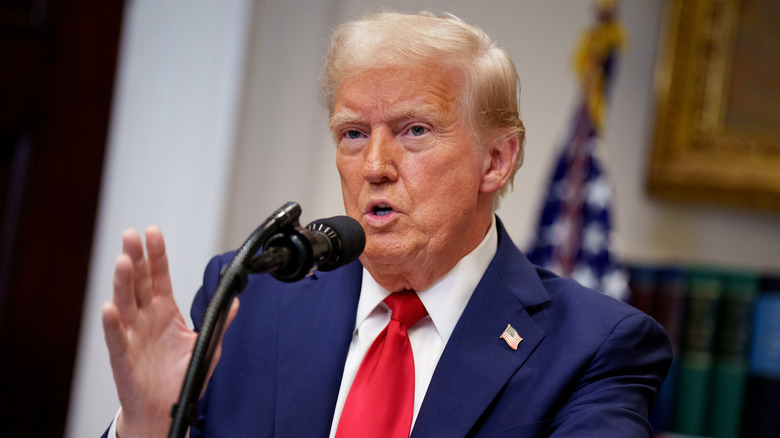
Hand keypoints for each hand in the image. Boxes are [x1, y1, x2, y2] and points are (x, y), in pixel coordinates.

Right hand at [102, 226, 238, 436]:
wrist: (165, 410)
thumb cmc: (181, 377)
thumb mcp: (207, 345)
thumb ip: (219, 321)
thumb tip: (235, 300)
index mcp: (165, 312)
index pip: (159, 276)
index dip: (157, 255)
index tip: (153, 233)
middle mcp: (146, 319)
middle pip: (139, 282)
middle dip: (136, 258)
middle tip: (131, 236)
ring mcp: (133, 335)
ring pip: (125, 303)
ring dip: (123, 282)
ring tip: (123, 261)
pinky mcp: (123, 357)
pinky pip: (116, 338)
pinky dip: (112, 323)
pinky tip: (110, 307)